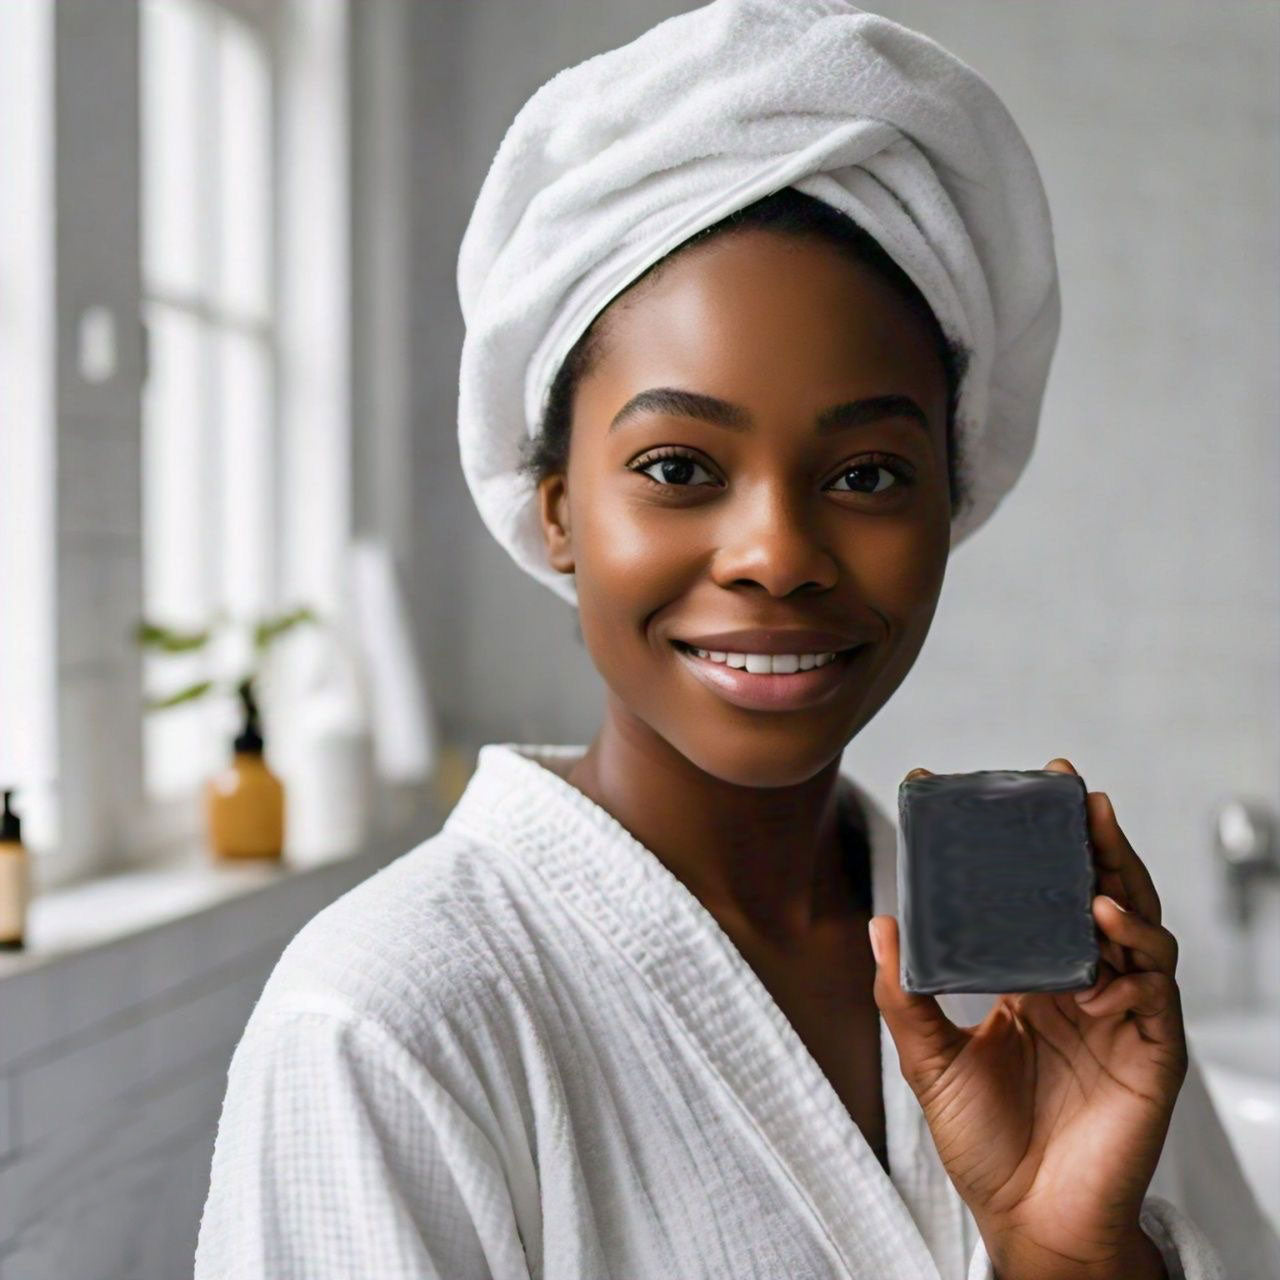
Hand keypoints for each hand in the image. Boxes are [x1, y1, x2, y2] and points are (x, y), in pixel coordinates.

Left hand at [869, 758, 1184, 1279]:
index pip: (1036, 897)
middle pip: (1095, 893)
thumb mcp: (930, 1061)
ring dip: (1119, 879)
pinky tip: (1105, 931)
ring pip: (1136, 925)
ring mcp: (1121, 1014)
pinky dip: (1136, 951)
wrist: (1027, 1221)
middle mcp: (1081, 985)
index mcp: (1032, 979)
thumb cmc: (984, 1145)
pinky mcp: (1153, 1049)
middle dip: (1088, 840)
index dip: (1025, 848)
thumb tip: (881, 924)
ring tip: (1094, 844)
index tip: (992, 794)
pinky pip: (1155, 987)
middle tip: (1071, 788)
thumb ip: (904, 996)